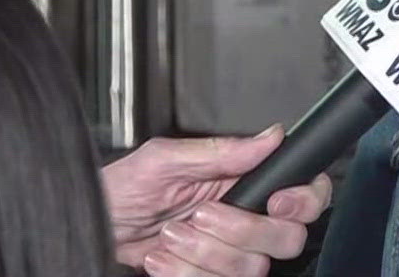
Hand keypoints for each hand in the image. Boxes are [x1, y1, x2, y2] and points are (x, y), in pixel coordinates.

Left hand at [103, 125, 331, 276]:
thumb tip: (270, 135)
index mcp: (243, 182)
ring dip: (201, 253)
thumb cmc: (122, 188)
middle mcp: (244, 219)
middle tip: (200, 215)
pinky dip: (183, 273)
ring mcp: (228, 253)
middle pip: (286, 238)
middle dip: (239, 231)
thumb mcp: (166, 159)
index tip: (275, 203)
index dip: (303, 200)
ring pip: (250, 268)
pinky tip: (163, 258)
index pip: (305, 193)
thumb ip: (221, 150)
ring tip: (170, 234)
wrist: (94, 226)